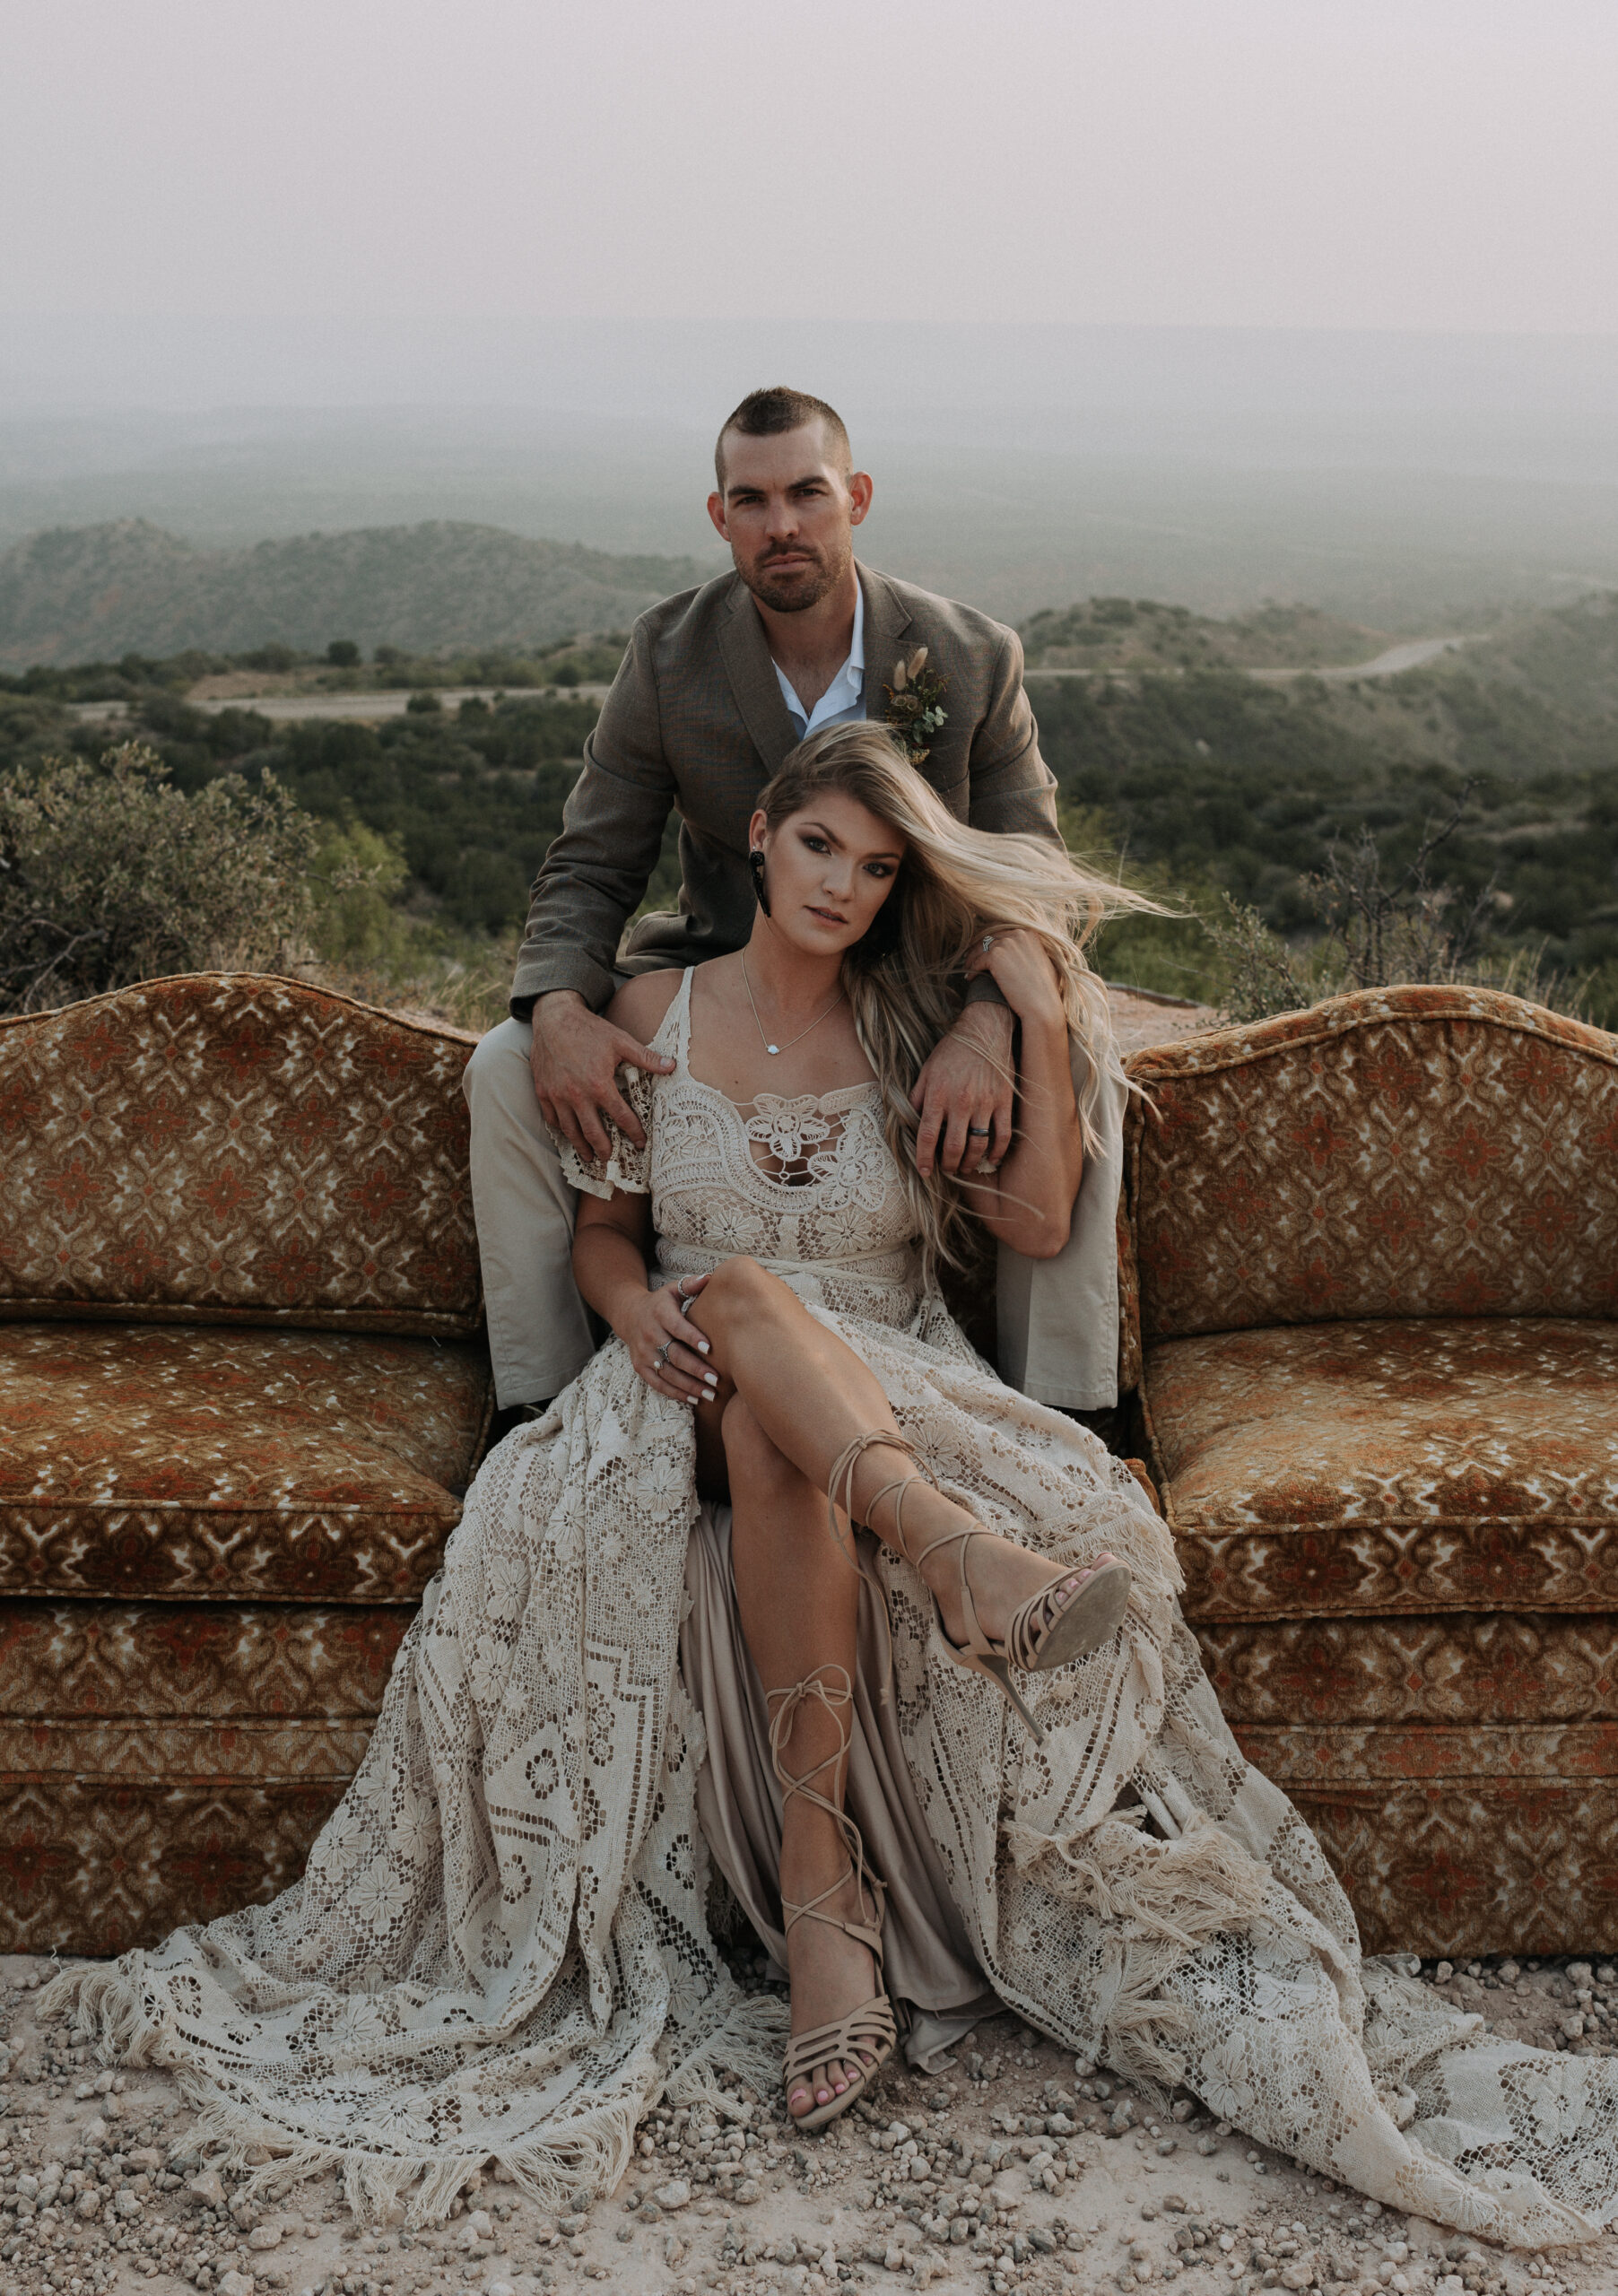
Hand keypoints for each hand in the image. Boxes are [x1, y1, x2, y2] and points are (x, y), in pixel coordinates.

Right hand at [531, 991, 674, 1162]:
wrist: (554, 1018)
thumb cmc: (589, 1029)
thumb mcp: (621, 1041)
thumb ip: (646, 1057)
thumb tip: (672, 1066)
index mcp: (599, 1085)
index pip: (621, 1117)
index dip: (633, 1132)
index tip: (641, 1143)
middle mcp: (577, 1095)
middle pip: (593, 1133)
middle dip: (604, 1149)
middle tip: (611, 1159)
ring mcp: (557, 1096)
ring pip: (570, 1131)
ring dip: (581, 1147)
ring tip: (589, 1157)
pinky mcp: (543, 1092)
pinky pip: (552, 1118)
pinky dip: (561, 1129)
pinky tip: (569, 1133)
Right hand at [614, 1273, 718, 1406]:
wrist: (629, 1315)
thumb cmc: (661, 1303)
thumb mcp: (672, 1290)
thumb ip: (691, 1284)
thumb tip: (711, 1277)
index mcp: (660, 1313)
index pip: (677, 1327)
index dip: (692, 1337)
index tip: (709, 1348)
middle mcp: (650, 1334)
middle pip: (674, 1355)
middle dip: (695, 1369)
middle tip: (716, 1379)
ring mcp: (644, 1353)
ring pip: (668, 1374)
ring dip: (689, 1386)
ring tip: (711, 1394)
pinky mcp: (640, 1367)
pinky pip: (658, 1384)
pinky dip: (676, 1393)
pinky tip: (694, 1399)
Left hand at [911, 1000, 1015, 1178]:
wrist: (984, 1029)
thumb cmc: (952, 1050)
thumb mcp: (927, 1071)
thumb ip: (918, 1097)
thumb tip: (910, 1122)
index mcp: (938, 1095)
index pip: (927, 1136)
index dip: (924, 1159)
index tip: (924, 1172)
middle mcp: (960, 1102)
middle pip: (953, 1147)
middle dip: (948, 1165)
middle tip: (947, 1169)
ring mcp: (984, 1103)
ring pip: (977, 1146)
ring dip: (970, 1163)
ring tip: (965, 1167)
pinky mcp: (1004, 1102)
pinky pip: (1002, 1135)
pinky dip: (997, 1152)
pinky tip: (991, 1159)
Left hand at [962, 927, 1067, 1030]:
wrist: (1042, 1004)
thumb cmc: (1045, 989)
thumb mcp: (1042, 962)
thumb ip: (1030, 951)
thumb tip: (1020, 952)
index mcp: (1029, 932)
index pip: (1002, 934)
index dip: (992, 944)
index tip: (985, 952)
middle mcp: (1018, 934)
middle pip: (989, 939)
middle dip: (980, 949)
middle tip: (972, 960)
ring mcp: (1006, 943)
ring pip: (980, 949)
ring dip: (972, 959)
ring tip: (968, 969)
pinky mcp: (995, 956)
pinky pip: (977, 961)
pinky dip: (972, 970)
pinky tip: (970, 978)